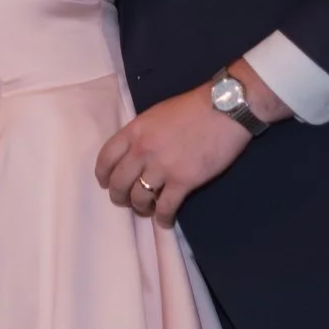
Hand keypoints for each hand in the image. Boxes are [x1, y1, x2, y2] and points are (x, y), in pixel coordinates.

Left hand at [96, 83, 250, 224]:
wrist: (225, 109)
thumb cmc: (193, 107)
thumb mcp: (157, 114)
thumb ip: (143, 133)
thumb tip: (136, 151)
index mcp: (134, 131)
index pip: (105, 158)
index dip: (103, 175)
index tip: (106, 183)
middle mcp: (142, 150)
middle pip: (118, 183)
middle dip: (119, 197)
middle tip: (126, 201)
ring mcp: (162, 167)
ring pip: (139, 198)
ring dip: (140, 208)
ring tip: (147, 210)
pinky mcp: (183, 181)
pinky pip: (165, 208)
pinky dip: (163, 218)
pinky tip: (165, 220)